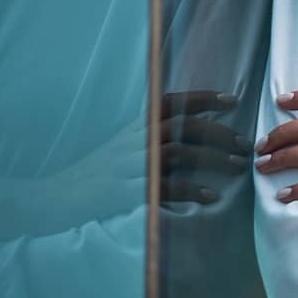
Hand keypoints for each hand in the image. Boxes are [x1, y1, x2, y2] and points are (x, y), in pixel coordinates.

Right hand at [0, 91, 245, 241]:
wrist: (54, 199)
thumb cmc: (95, 174)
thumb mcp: (121, 146)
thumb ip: (150, 136)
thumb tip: (191, 129)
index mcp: (134, 129)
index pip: (171, 102)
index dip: (202, 98)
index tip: (231, 100)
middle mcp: (134, 142)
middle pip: (183, 126)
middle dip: (219, 132)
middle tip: (243, 144)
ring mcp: (129, 166)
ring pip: (179, 152)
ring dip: (213, 159)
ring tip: (237, 167)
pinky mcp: (126, 192)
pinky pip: (164, 188)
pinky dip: (191, 190)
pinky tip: (210, 197)